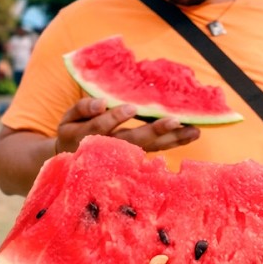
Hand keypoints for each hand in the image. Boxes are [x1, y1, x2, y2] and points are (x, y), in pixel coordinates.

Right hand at [55, 98, 199, 154]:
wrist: (73, 160)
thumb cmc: (73, 131)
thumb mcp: (69, 118)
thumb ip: (83, 108)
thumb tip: (101, 103)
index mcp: (86, 136)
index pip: (101, 127)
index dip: (115, 118)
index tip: (130, 108)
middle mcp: (108, 148)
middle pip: (132, 141)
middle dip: (154, 131)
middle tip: (175, 120)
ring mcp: (124, 156)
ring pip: (149, 148)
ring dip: (172, 140)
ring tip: (194, 130)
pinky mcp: (136, 158)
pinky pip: (156, 150)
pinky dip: (173, 143)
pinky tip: (190, 134)